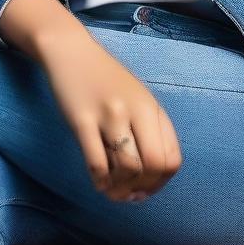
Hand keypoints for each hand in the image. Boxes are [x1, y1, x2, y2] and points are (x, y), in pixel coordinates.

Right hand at [33, 27, 182, 202]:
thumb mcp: (136, 97)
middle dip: (143, 188)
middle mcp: (136, 110)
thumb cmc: (104, 77)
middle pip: (155, 166)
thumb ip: (148, 129)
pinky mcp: (82, 120)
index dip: (161, 183)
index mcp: (152, 107)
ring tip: (111, 188)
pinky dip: (100, 182)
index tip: (145, 189)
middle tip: (128, 193)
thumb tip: (149, 179)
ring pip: (128, 168)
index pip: (172, 159)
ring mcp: (109, 114)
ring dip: (120, 189)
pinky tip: (98, 180)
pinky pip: (97, 164)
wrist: (71, 51)